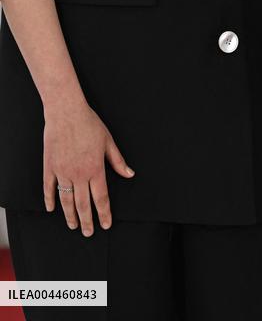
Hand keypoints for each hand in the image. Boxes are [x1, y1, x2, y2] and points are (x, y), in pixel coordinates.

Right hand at [43, 100, 133, 235]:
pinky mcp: (49, 167)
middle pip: (83, 205)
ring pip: (66, 200)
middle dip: (87, 221)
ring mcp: (62, 172)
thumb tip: (130, 174)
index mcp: (95, 169)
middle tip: (89, 232)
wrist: (66, 112)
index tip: (106, 224)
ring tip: (73, 226)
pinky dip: (50, 200)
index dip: (104, 213)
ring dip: (70, 215)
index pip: (101, 198)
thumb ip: (118, 161)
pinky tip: (51, 209)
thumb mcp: (108, 141)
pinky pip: (49, 188)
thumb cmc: (89, 124)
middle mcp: (78, 174)